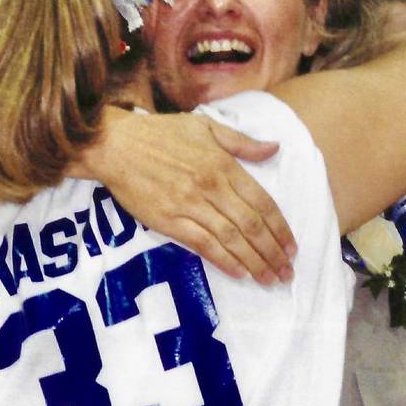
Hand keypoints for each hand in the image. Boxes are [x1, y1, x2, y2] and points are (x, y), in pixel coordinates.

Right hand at [68, 109, 295, 284]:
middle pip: (252, 225)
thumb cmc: (158, 133)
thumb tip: (275, 148)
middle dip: (273, 252)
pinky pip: (202, 244)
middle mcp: (211, 187)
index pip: (262, 202)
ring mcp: (189, 205)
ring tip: (270, 279)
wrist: (113, 144)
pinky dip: (224, 260)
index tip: (292, 247)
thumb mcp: (204, 126)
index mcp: (223, 165)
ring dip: (255, 261)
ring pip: (231, 238)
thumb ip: (241, 142)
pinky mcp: (168, 220)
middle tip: (286, 273)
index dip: (281, 228)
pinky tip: (239, 272)